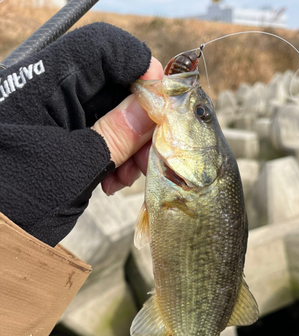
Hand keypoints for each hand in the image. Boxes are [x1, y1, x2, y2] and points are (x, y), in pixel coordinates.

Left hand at [0, 23, 160, 246]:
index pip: (102, 49)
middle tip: (151, 156)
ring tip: (131, 177)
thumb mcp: (70, 168)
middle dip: (141, 120)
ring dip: (133, 144)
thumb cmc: (13, 201)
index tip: (161, 107)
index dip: (139, 68)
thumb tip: (152, 109)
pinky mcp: (65, 142)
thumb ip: (114, 135)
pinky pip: (103, 137)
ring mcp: (59, 119)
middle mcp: (52, 93)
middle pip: (114, 84)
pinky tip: (115, 182)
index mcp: (44, 85)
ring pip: (113, 114)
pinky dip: (118, 157)